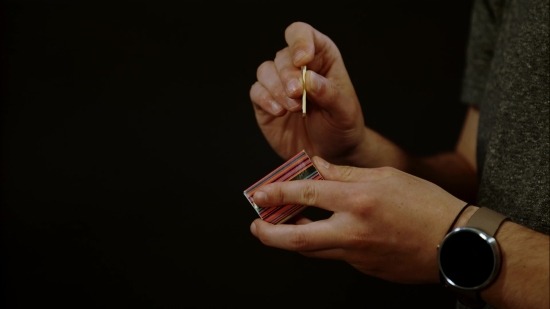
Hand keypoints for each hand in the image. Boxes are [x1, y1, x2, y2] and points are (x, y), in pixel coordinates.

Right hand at [249, 22, 366, 164]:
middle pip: (282, 56)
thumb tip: (309, 79)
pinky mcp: (265, 103)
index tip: (302, 60)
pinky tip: (280, 112)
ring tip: (293, 108)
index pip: (303, 35)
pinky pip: (256, 92)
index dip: (300, 42)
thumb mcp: (345, 111)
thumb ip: (330, 94)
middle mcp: (297, 67)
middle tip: (297, 94)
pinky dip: (265, 100)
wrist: (331, 153)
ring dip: (277, 89)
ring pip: (265, 71)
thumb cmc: (342, 127)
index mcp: (321, 58)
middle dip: (288, 75)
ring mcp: (279, 85)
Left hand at [250, 156, 466, 283]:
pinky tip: (323, 231)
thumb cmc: (426, 204)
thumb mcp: (386, 176)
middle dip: (269, 235)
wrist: (456, 243)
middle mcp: (353, 230)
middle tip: (255, 227)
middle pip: (299, 239)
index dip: (277, 193)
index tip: (259, 194)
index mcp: (358, 201)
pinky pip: (336, 255)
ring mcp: (358, 254)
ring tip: (281, 228)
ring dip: (292, 240)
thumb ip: (346, 172)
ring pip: (313, 251)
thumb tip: (317, 166)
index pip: (306, 195)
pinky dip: (323, 243)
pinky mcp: (365, 268)